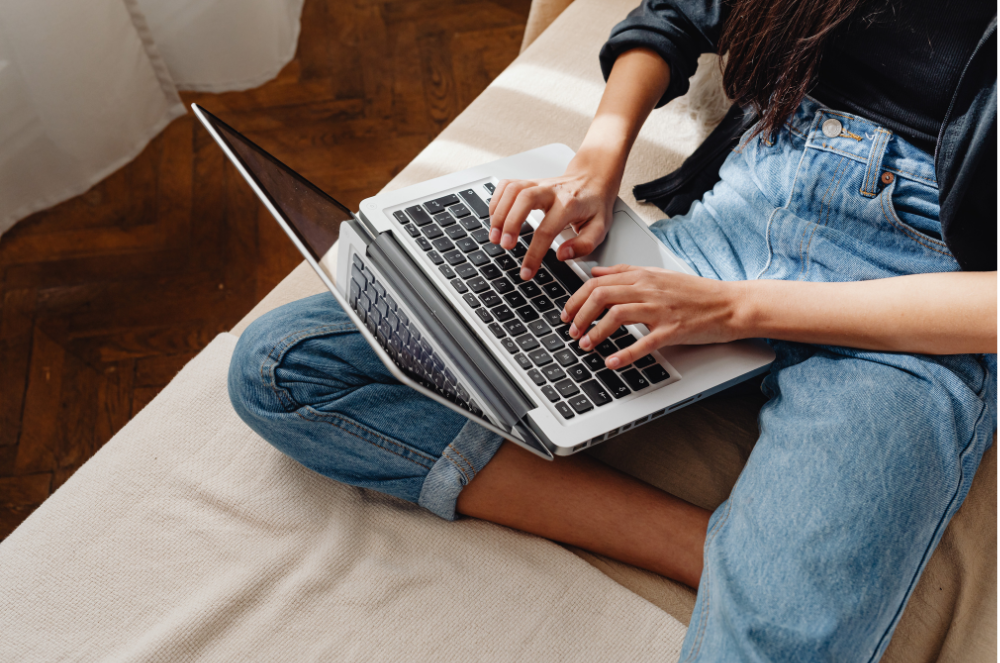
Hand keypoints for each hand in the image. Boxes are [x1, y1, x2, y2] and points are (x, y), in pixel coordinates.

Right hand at [487, 149, 620, 281]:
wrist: (594, 178)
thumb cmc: (595, 204)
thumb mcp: (600, 228)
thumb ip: (584, 245)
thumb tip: (562, 255)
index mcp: (570, 204)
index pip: (547, 230)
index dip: (534, 254)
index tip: (526, 271)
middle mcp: (552, 190)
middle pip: (524, 199)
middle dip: (510, 223)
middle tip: (504, 245)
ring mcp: (538, 183)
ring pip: (512, 190)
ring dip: (499, 213)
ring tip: (494, 235)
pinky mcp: (529, 181)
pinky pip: (507, 185)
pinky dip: (496, 201)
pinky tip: (495, 218)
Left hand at [560, 264, 744, 368]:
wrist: (730, 304)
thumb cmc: (696, 293)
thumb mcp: (658, 275)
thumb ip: (625, 273)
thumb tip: (595, 272)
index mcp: (643, 276)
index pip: (598, 282)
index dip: (576, 298)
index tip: (567, 313)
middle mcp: (649, 289)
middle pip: (601, 295)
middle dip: (579, 315)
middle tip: (571, 331)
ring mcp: (661, 309)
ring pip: (617, 314)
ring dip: (595, 332)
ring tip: (585, 345)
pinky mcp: (673, 330)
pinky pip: (644, 342)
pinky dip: (624, 353)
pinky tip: (611, 362)